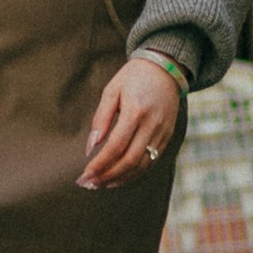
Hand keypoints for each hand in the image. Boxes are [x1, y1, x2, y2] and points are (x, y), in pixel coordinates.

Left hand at [78, 54, 183, 192]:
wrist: (166, 68)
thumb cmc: (134, 76)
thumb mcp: (112, 90)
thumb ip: (100, 118)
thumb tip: (90, 146)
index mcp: (136, 111)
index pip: (116, 146)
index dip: (100, 164)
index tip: (85, 174)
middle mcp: (152, 124)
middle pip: (130, 160)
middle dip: (108, 176)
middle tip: (90, 184)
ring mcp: (162, 132)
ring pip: (142, 165)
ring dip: (121, 178)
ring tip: (102, 184)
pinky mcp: (168, 136)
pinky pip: (152, 160)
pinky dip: (135, 172)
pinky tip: (120, 176)